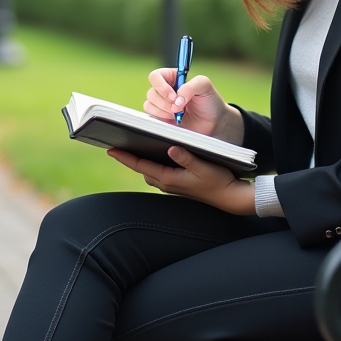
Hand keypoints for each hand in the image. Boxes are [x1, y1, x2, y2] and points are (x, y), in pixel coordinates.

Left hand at [107, 146, 254, 214]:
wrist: (229, 197)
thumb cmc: (218, 181)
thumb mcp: (204, 167)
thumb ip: (187, 158)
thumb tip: (172, 148)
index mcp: (169, 179)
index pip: (141, 166)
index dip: (125, 157)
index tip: (110, 149)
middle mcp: (167, 183)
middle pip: (141, 168)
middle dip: (128, 158)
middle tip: (117, 143)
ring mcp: (172, 185)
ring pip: (149, 171)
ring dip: (140, 161)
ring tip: (132, 145)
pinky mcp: (178, 184)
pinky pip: (158, 172)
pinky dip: (151, 163)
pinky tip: (154, 153)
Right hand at [144, 69, 243, 143]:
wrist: (213, 121)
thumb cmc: (210, 101)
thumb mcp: (205, 86)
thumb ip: (191, 86)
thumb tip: (177, 99)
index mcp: (172, 77)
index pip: (155, 76)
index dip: (161, 86)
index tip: (174, 96)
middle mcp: (165, 90)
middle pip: (151, 92)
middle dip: (165, 102)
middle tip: (179, 108)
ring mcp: (162, 104)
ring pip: (149, 105)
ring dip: (164, 111)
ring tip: (179, 113)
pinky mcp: (161, 118)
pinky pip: (151, 116)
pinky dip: (162, 118)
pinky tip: (175, 119)